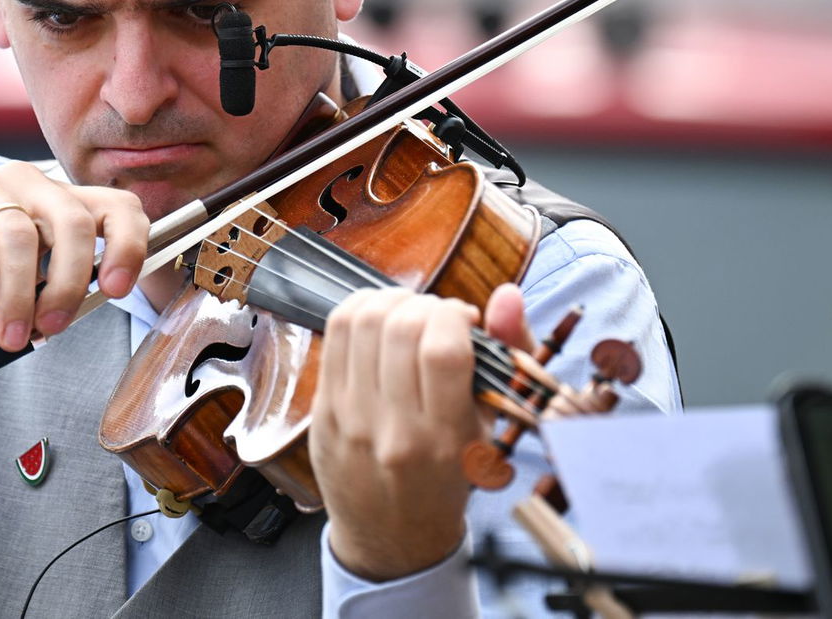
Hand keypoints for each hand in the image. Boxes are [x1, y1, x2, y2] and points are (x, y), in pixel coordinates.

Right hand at [0, 162, 148, 349]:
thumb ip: (42, 287)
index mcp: (57, 200)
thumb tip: (57, 322)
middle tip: (52, 327)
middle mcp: (29, 185)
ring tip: (8, 336)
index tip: (116, 289)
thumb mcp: (13, 270)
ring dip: (17, 296)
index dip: (128, 245)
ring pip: (20, 236)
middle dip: (68, 284)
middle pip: (73, 223)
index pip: (116, 207)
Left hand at [310, 288, 482, 581]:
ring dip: (391, 301)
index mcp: (444, 439)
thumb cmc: (448, 478)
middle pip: (400, 328)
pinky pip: (334, 333)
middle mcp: (393, 429)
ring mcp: (350, 417)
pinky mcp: (323, 408)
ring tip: (409, 313)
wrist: (391, 536)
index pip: (442, 352)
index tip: (463, 320)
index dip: (454, 315)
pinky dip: (360, 309)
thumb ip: (507, 357)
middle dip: (425, 305)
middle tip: (436, 318)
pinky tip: (379, 319)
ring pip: (362, 321)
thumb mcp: (490, 429)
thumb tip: (508, 294)